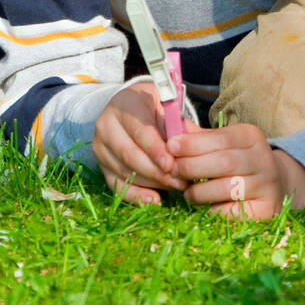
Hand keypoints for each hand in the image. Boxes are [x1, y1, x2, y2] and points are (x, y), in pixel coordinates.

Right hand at [93, 81, 188, 205]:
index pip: (140, 131)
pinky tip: (154, 199)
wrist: (130, 109)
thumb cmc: (154, 109)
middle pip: (131, 155)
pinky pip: (116, 185)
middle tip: (181, 182)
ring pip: (125, 171)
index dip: (156, 150)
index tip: (172, 164)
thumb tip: (204, 147)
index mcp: (125, 104)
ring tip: (175, 187)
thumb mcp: (168, 108)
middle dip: (157, 172)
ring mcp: (100, 146)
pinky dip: (136, 195)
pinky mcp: (101, 165)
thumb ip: (183, 127)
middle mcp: (106, 124)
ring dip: (152, 183)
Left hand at [168, 122, 304, 220]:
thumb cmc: (235, 162)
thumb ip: (198, 139)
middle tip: (173, 171)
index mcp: (250, 136)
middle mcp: (263, 158)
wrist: (271, 187)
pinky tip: (206, 206)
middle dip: (192, 166)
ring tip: (187, 193)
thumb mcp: (221, 144)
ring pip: (227, 187)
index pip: (221, 137)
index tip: (170, 146)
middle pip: (224, 161)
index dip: (194, 143)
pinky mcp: (265, 210)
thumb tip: (169, 133)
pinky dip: (213, 209)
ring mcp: (267, 185)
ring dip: (200, 191)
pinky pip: (232, 211)